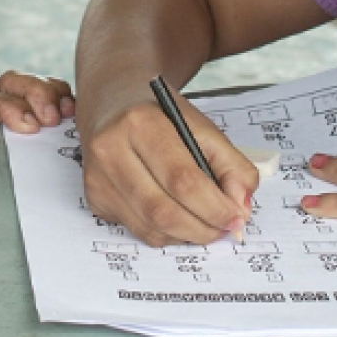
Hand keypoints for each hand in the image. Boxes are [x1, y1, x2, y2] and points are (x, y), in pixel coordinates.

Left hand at [0, 71, 74, 133]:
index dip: (10, 109)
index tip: (30, 128)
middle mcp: (1, 102)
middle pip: (14, 82)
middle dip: (35, 95)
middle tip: (50, 120)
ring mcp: (26, 104)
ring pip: (37, 82)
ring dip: (52, 94)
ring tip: (64, 115)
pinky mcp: (49, 110)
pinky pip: (58, 92)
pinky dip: (66, 97)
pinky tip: (73, 112)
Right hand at [79, 93, 255, 246]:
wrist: (114, 101)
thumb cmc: (161, 116)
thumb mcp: (202, 127)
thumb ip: (232, 165)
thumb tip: (240, 208)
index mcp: (140, 122)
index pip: (182, 179)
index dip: (214, 206)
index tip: (237, 217)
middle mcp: (110, 149)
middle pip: (162, 210)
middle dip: (203, 228)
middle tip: (225, 228)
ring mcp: (98, 177)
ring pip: (150, 227)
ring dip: (187, 235)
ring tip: (207, 224)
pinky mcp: (95, 197)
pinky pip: (139, 230)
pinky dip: (167, 233)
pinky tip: (179, 217)